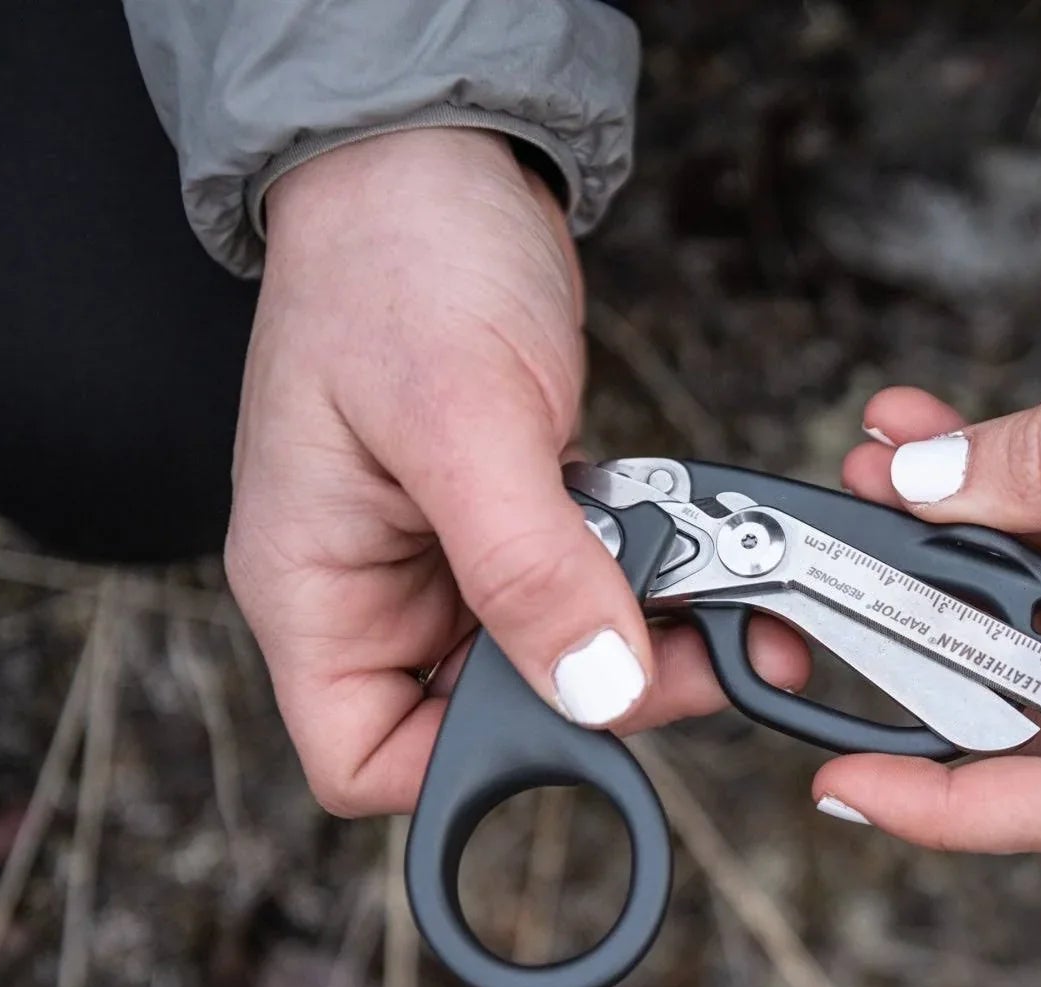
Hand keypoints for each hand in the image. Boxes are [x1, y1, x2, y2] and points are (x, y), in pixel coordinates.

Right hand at [228, 128, 806, 814]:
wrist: (434, 161)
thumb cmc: (400, 261)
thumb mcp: (461, 418)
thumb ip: (525, 564)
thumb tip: (594, 689)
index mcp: (315, 588)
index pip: (366, 758)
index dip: (473, 771)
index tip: (584, 719)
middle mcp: (377, 590)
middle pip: (489, 718)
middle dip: (600, 693)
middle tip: (699, 649)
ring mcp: (448, 557)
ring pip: (556, 654)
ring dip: (646, 636)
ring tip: (725, 595)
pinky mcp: (514, 518)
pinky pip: (586, 584)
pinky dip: (648, 576)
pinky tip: (698, 549)